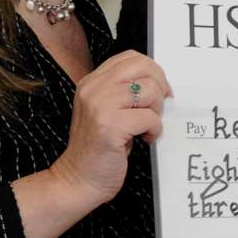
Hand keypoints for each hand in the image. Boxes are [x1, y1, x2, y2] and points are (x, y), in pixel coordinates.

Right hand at [48, 50, 168, 205]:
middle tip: (157, 108)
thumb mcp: (105, 111)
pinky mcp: (110, 126)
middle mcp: (93, 89)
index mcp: (91, 82)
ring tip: (146, 127)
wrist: (77, 180)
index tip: (158, 90)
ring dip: (157, 111)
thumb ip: (123, 92)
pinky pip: (150, 118)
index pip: (131, 57)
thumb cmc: (97, 149)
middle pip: (143, 67)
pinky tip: (144, 139)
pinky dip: (155, 130)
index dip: (152, 71)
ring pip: (150, 91)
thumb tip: (160, 83)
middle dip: (160, 86)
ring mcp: (100, 106)